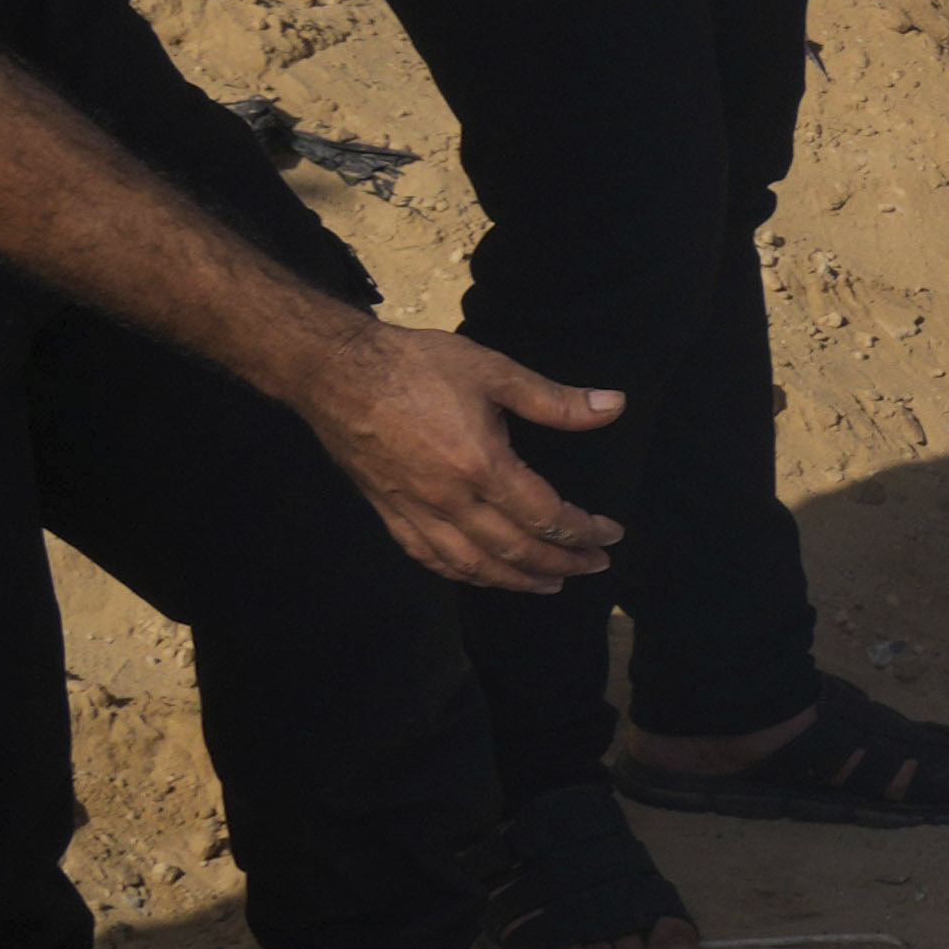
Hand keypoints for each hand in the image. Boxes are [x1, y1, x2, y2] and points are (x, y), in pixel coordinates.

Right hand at [299, 316, 628, 591]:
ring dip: (515, 580)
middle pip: (514, 550)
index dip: (583, 531)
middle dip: (561, 562)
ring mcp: (414, 509)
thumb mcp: (493, 371)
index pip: (545, 516)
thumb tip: (614, 406)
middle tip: (593, 565)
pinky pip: (428, 556)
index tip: (610, 535)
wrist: (334, 370)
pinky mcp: (388, 510)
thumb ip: (555, 400)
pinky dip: (462, 573)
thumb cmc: (414, 365)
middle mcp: (448, 499)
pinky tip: (481, 574)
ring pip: (471, 565)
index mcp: (481, 465)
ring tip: (548, 583)